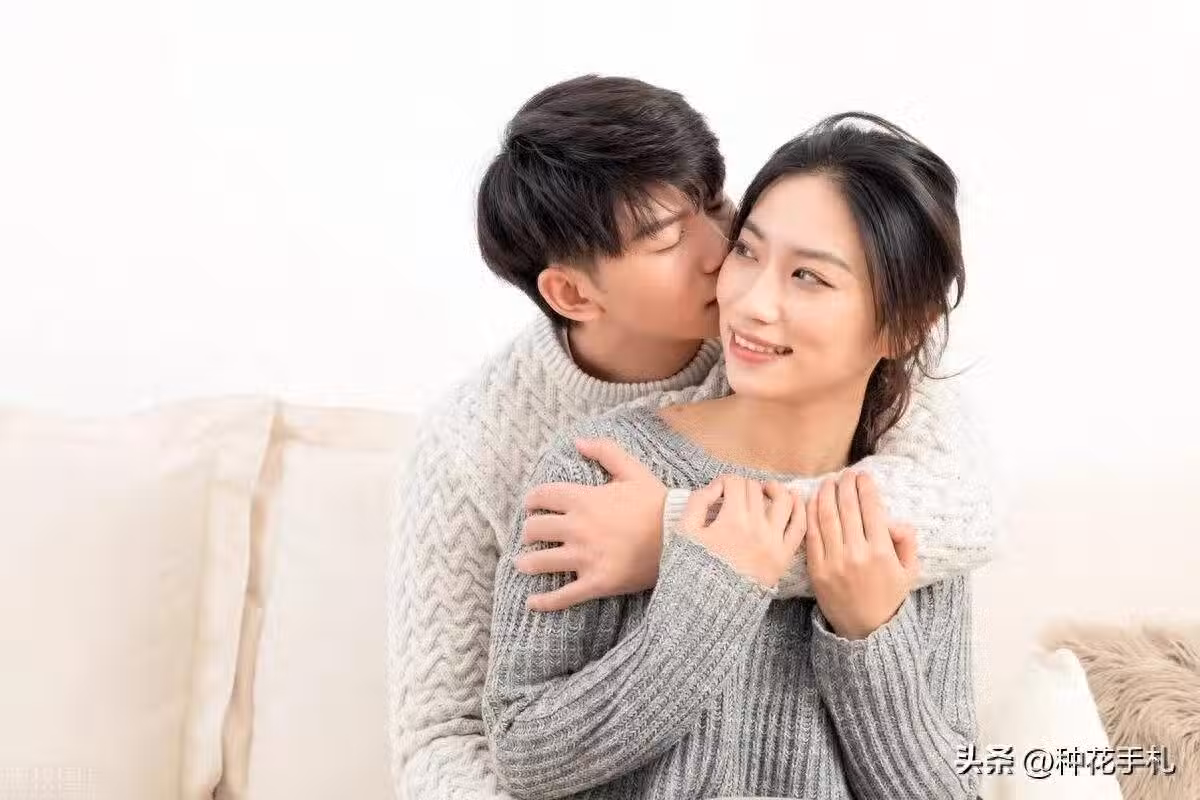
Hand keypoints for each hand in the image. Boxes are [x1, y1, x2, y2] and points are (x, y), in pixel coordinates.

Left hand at [516, 438, 665, 611]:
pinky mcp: (596, 582)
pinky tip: (532, 602)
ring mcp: (585, 557)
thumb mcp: (633, 470)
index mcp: (583, 499)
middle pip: (535, 530)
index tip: (531, 506)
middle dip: (529, 532)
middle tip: (531, 536)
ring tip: (523, 563)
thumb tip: (578, 442)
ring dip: (527, 562)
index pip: (542, 496)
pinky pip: (563, 595)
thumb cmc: (656, 502)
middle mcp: (578, 528)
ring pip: (541, 562)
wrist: (681, 537)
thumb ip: (605, 451)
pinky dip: (545, 601)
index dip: (531, 501)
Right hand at [679, 474, 806, 588]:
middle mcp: (757, 528)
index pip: (735, 483)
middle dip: (745, 487)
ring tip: (768, 490)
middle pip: (756, 490)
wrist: (710, 607)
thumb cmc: (694, 569)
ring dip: (776, 490)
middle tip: (737, 495)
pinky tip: (793, 501)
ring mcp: (774, 542)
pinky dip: (800, 509)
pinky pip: (800, 527)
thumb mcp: (685, 532)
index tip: (720, 490)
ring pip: (785, 501)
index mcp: (732, 520)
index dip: (725, 481)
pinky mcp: (784, 557)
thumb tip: (718, 486)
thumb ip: (698, 501)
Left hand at [806, 471, 919, 639]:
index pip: (872, 509)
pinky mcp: (817, 569)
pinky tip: (812, 500)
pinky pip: (812, 535)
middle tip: (845, 473)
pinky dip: (811, 514)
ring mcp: (834, 561)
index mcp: (881, 552)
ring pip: (827, 517)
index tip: (863, 475)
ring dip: (826, 494)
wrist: (865, 629)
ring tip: (829, 481)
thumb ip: (907, 542)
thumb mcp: (909, 571)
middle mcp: (857, 554)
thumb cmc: (888, 596)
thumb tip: (895, 520)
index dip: (866, 488)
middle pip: (848, 508)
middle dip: (846, 485)